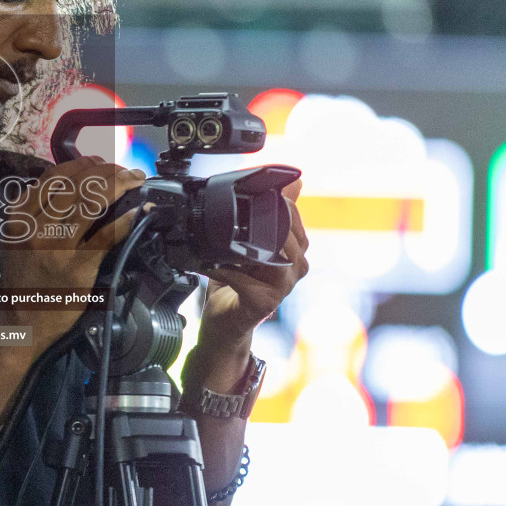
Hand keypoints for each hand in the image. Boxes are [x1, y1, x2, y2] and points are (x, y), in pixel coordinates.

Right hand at [0, 156, 145, 355]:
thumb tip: (72, 185)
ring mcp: (56, 247)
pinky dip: (124, 220)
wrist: (22, 321)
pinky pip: (105, 236)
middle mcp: (34, 227)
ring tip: (135, 180)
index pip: (54, 177)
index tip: (102, 163)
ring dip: (119, 186)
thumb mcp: (15, 238)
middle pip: (76, 185)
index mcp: (18, 216)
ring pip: (90, 203)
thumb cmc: (23, 279)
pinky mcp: (77, 267)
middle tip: (125, 171)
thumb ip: (34, 212)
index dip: (83, 163)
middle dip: (107, 171)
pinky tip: (138, 211)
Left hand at [184, 179, 308, 391]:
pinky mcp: (266, 302)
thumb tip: (292, 182)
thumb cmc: (236, 283)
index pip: (294, 220)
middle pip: (291, 236)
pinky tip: (210, 264)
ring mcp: (283, 287)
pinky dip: (224, 270)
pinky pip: (246, 280)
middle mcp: (294, 269)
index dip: (275, 204)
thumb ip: (268, 214)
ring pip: (278, 257)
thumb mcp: (249, 243)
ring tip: (226, 240)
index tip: (254, 193)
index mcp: (293, 252)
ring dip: (249, 246)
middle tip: (237, 214)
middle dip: (266, 221)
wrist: (224, 323)